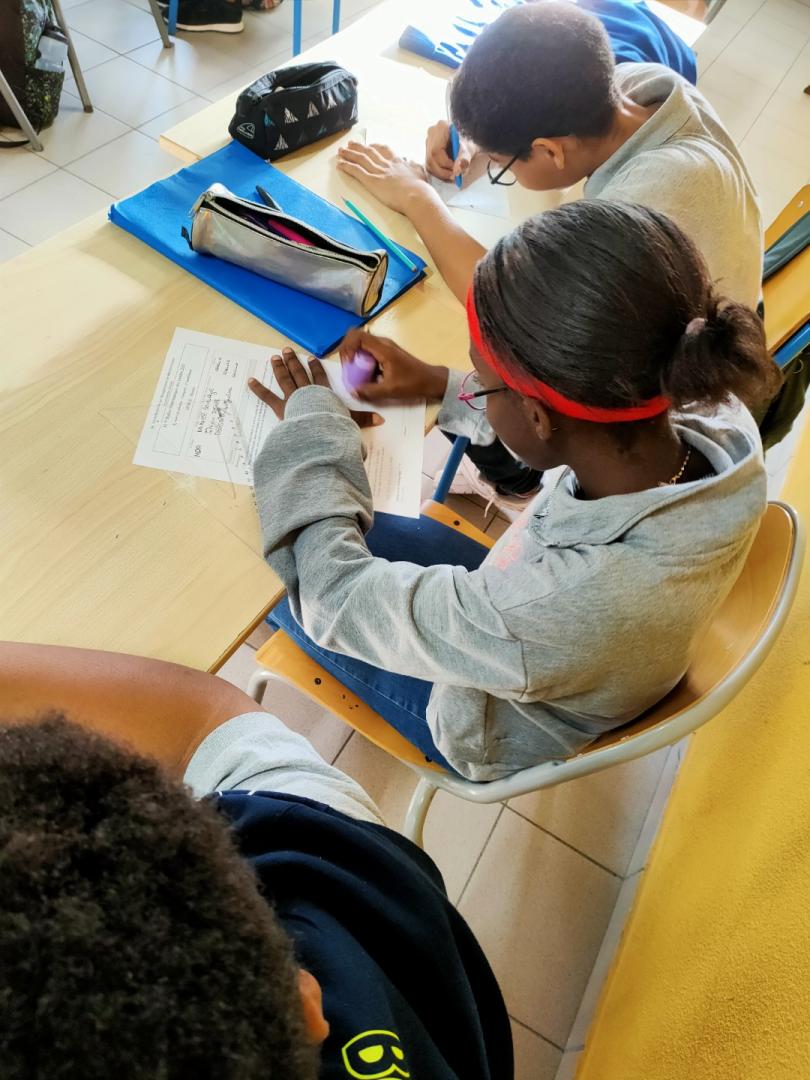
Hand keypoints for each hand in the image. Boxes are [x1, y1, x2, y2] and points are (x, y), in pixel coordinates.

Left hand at [248, 347, 381, 426]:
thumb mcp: (351, 422)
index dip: (315, 368)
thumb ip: (364, 419)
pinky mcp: (280, 407)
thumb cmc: (333, 426)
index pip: (319, 378)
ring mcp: (292, 398)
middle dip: (293, 362)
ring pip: (285, 379)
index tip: (310, 358)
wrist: (317, 431)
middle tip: (285, 350)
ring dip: (279, 368)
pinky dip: (258, 389)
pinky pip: (267, 396)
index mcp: (322, 394)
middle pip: (299, 373)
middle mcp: (307, 392)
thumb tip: (382, 420)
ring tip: (274, 357)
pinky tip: (250, 380)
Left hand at [336, 141, 432, 214]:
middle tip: (351, 144)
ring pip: (361, 159)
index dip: (376, 146)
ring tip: (341, 151)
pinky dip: (347, 166)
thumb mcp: (420, 172)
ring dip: (349, 154)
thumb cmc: (420, 188)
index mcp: (397, 162)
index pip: (384, 150)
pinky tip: (340, 164)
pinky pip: (356, 171)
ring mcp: (378, 172)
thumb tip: (412, 161)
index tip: (371, 145)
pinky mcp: (372, 181)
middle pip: (369, 152)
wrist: (416, 195)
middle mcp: (386, 164)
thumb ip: (414, 165)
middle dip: (359, 147)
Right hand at [339, 330, 448, 404]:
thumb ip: (369, 391)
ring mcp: (385, 347)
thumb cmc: (413, 383)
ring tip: (356, 374)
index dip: (347, 347)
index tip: (349, 363)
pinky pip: (369, 352)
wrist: (431, 380)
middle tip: (349, 369)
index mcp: (383, 348)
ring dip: (356, 357)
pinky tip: (367, 376)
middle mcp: (382, 343)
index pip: (357, 336)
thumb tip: (352, 391)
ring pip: (362, 345)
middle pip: (357, 338)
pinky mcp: (387, 353)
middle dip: (348, 352)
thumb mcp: (390, 390)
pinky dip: (363, 361)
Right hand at [425, 120, 474, 182]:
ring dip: (441, 174)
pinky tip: (449, 173)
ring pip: (429, 164)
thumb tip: (457, 170)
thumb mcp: (469, 150)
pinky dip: (440, 173)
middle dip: (443, 171)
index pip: (436, 151)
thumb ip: (464, 160)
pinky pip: (430, 166)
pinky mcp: (428, 150)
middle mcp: (432, 133)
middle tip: (454, 176)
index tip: (455, 169)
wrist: (467, 139)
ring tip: (453, 175)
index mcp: (441, 127)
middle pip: (431, 159)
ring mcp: (428, 142)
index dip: (445, 163)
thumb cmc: (468, 142)